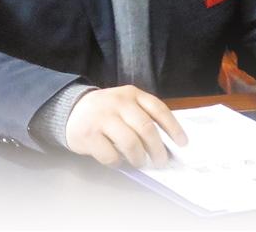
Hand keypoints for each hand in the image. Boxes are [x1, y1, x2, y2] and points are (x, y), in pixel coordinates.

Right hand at [65, 85, 186, 167]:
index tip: (183, 143)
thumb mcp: (126, 104)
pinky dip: (118, 162)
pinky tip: (119, 161)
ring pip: (130, 142)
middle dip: (157, 149)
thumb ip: (143, 116)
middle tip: (161, 161)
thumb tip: (165, 143)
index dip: (173, 128)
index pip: (158, 109)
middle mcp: (119, 103)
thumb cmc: (107, 110)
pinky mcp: (89, 134)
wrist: (72, 109)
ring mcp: (103, 118)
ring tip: (140, 162)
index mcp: (133, 94)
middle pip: (146, 128)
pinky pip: (110, 155)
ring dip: (139, 158)